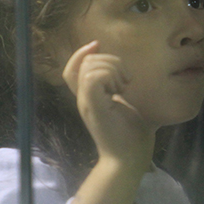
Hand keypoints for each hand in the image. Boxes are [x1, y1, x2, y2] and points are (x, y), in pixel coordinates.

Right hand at [62, 40, 154, 167]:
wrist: (128, 160)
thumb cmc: (131, 137)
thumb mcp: (124, 107)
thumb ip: (119, 92)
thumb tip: (130, 80)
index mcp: (89, 98)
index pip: (72, 69)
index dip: (81, 53)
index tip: (98, 44)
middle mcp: (83, 99)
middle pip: (85, 62)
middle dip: (109, 60)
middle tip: (125, 81)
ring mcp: (87, 104)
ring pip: (89, 67)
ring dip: (112, 69)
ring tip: (123, 87)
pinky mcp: (94, 108)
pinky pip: (93, 78)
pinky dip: (109, 76)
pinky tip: (120, 91)